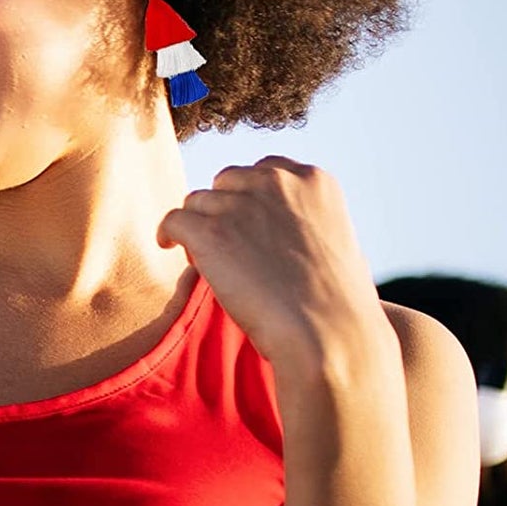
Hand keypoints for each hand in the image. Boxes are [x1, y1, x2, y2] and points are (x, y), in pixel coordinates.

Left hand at [158, 158, 388, 375]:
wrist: (327, 335)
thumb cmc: (337, 307)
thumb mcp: (336, 244)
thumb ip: (305, 223)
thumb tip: (274, 232)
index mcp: (312, 180)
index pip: (265, 171)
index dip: (249, 198)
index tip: (245, 223)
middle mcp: (276, 182)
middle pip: (227, 182)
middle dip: (223, 210)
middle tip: (228, 248)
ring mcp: (240, 204)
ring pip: (198, 202)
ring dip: (200, 227)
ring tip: (209, 262)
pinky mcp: (209, 231)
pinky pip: (174, 220)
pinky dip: (169, 234)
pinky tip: (169, 246)